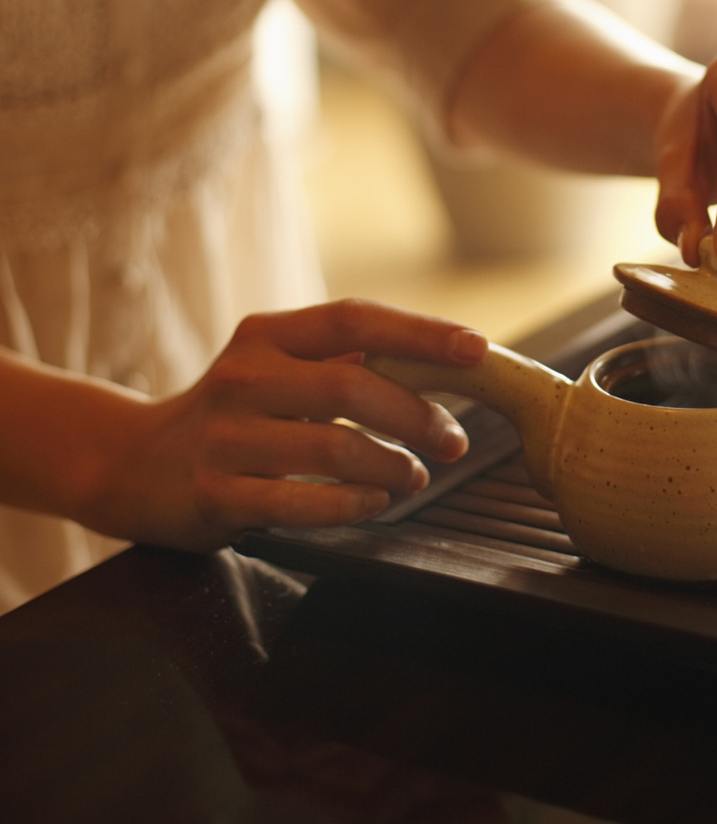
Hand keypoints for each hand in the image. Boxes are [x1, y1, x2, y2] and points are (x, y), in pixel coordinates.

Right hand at [82, 301, 486, 551]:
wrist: (133, 463)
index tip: (477, 348)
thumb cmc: (233, 413)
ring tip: (417, 476)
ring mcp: (226, 437)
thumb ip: (340, 361)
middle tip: (453, 442)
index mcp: (267, 335)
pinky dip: (350, 504)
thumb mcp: (274, 369)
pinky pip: (298, 501)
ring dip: (391, 465)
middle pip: (351, 386)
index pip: (353, 319)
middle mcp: (244, 377)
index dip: (420, 332)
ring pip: (332, 448)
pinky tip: (376, 501)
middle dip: (416, 415)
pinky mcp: (214, 493)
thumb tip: (440, 359)